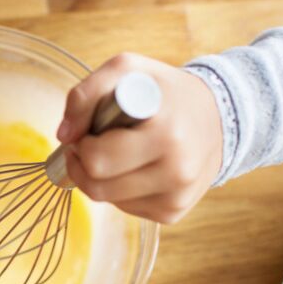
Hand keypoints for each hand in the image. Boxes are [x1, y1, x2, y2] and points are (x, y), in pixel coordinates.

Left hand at [58, 53, 223, 223]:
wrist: (218, 117)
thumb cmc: (165, 92)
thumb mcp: (128, 71)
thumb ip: (87, 94)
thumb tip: (64, 135)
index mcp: (166, 133)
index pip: (98, 159)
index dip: (82, 144)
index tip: (89, 130)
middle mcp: (176, 169)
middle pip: (98, 186)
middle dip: (84, 164)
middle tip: (92, 144)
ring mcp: (176, 196)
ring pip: (108, 200)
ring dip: (101, 178)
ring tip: (118, 151)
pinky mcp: (174, 212)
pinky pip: (126, 208)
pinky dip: (120, 189)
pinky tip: (136, 167)